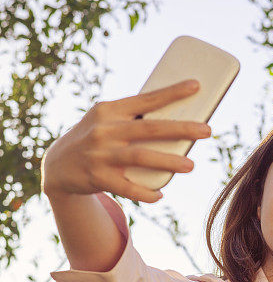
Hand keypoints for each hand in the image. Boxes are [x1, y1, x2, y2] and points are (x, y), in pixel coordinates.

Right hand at [41, 79, 210, 203]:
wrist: (57, 166)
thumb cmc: (94, 139)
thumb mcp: (106, 121)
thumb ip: (133, 119)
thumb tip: (177, 123)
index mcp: (109, 110)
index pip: (145, 99)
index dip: (171, 92)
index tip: (196, 86)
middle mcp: (104, 130)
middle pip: (149, 128)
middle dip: (181, 129)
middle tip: (207, 130)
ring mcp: (100, 154)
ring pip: (140, 157)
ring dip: (168, 162)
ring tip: (190, 165)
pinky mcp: (97, 178)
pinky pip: (126, 187)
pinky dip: (145, 193)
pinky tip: (160, 195)